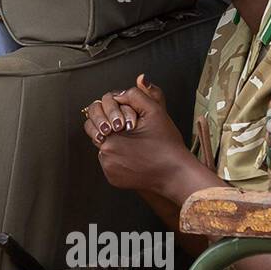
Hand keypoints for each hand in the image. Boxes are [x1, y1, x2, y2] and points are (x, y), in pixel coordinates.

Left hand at [87, 74, 192, 194]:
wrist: (176, 174)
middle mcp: (105, 156)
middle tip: (128, 130)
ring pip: (103, 147)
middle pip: (97, 132)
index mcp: (111, 138)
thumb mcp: (155, 112)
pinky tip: (135, 156)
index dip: (109, 113)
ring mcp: (108, 169)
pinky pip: (109, 162)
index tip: (124, 119)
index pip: (94, 117)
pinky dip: (118, 157)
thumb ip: (136, 95)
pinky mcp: (113, 179)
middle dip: (109, 127)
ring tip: (135, 143)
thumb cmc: (167, 144)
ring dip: (114, 142)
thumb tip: (123, 90)